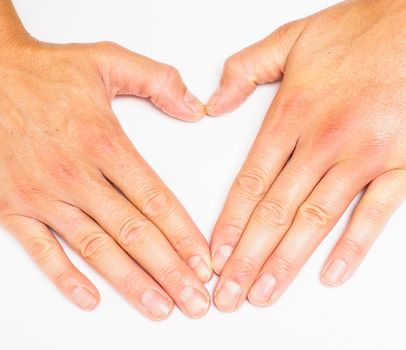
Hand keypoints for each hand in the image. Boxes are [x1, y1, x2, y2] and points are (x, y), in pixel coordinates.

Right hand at [0, 33, 211, 318]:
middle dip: (169, 271)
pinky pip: (42, 250)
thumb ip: (158, 80)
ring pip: (96, 249)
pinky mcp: (13, 207)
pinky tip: (90, 299)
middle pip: (134, 233)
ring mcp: (44, 196)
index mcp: (104, 144)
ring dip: (131, 283)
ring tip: (160, 308)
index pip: (155, 200)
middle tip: (194, 300)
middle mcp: (76, 177)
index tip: (203, 261)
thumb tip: (195, 108)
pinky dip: (65, 278)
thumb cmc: (45, 73)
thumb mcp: (108, 61)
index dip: (183, 234)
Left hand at [206, 0, 405, 310]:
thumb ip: (244, 70)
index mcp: (292, 115)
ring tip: (263, 294)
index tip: (215, 255)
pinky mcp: (400, 165)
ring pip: (314, 221)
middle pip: (274, 212)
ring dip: (286, 262)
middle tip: (228, 293)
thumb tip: (211, 103)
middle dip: (248, 258)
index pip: (250, 182)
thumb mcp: (290, 40)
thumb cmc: (359, 33)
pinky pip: (373, 214)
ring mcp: (362, 157)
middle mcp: (323, 142)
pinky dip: (352, 247)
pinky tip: (330, 275)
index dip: (230, 223)